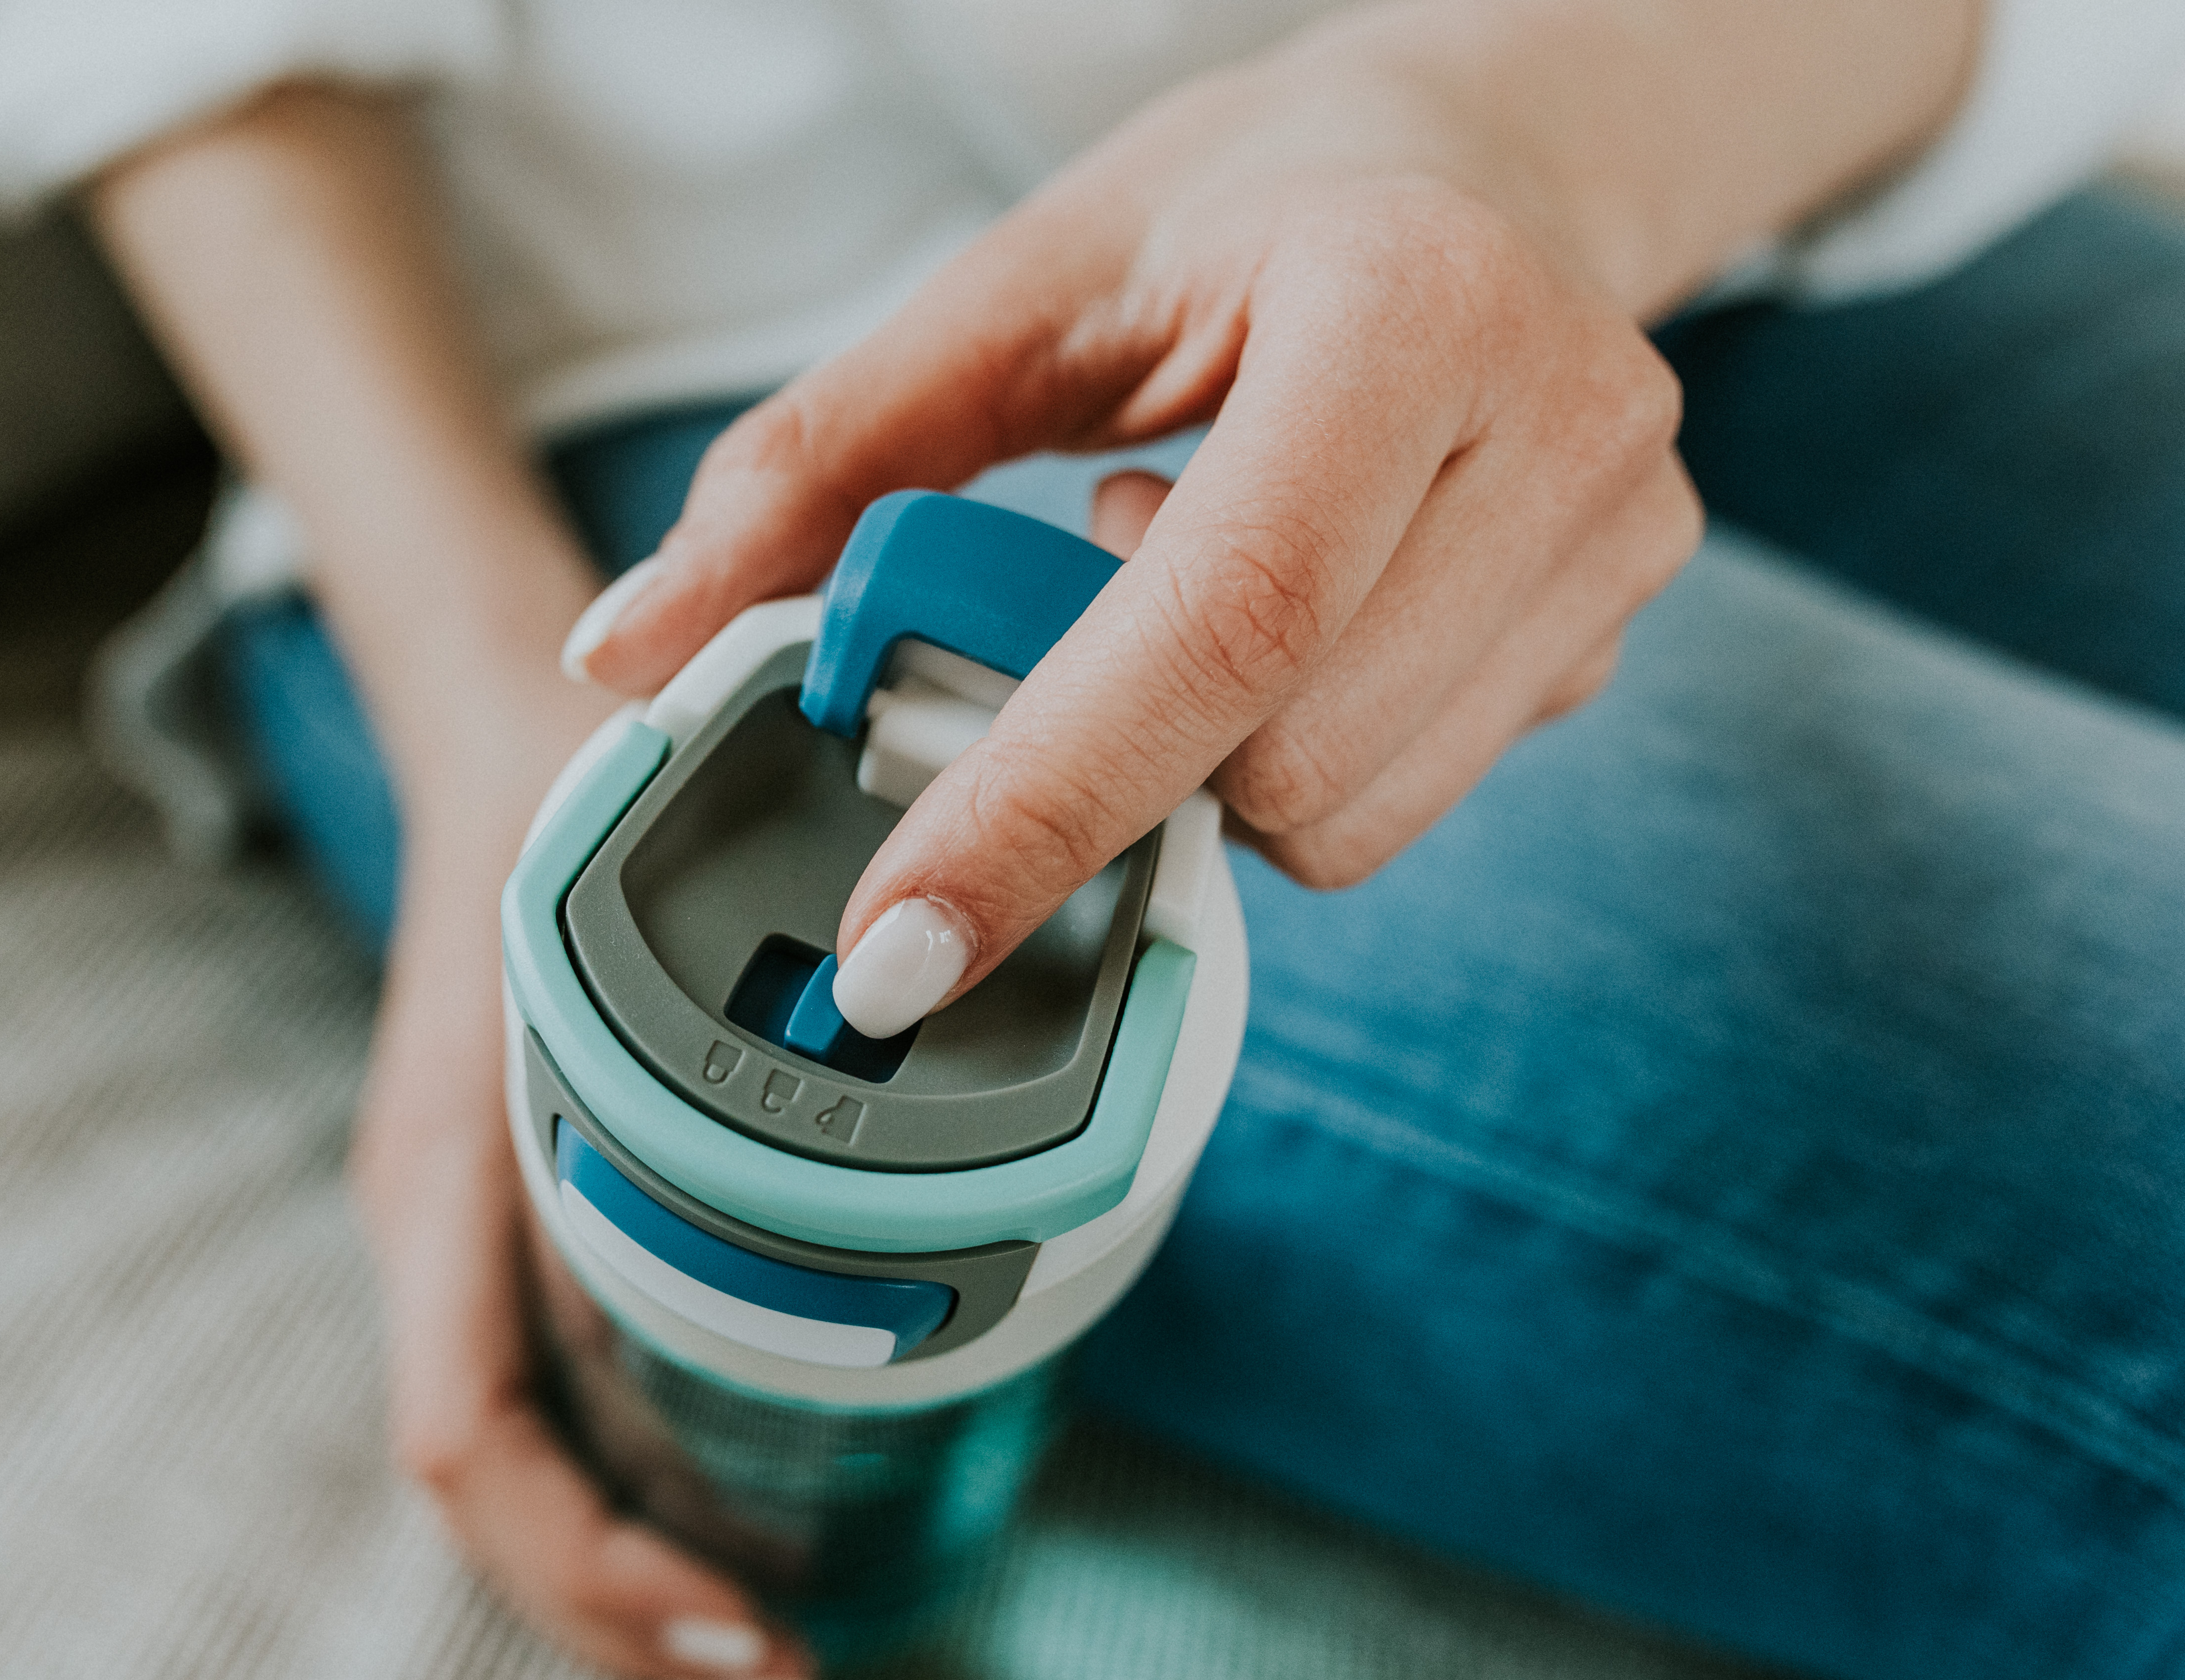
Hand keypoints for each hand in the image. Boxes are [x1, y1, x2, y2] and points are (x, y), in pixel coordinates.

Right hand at [93, 80, 830, 1679]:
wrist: (496, 721)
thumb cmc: (569, 790)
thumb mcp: (631, 862)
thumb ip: (743, 937)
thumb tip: (939, 988)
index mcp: (444, 1170)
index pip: (470, 1437)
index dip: (593, 1564)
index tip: (743, 1623)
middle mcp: (440, 1229)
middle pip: (496, 1495)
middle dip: (623, 1615)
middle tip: (784, 1674)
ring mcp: (465, 1235)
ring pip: (518, 1464)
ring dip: (622, 1582)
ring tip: (763, 1648)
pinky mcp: (508, 1221)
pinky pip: (542, 1398)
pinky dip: (619, 1494)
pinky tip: (716, 1522)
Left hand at [571, 0, 1968, 1026]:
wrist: (1492, 161)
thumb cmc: (1245, 210)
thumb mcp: (1020, 289)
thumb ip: (817, 465)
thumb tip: (626, 649)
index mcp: (1406, 305)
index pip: (1219, 622)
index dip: (1045, 799)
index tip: (899, 946)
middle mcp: (1556, 425)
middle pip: (1279, 760)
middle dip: (1121, 763)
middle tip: (1065, 621)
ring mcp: (1617, 535)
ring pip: (1345, 817)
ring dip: (1213, 761)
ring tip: (1205, 579)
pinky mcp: (1624, 619)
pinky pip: (1407, 799)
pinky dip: (1299, 752)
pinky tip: (1298, 608)